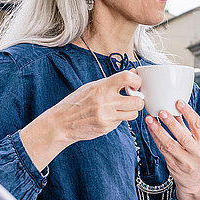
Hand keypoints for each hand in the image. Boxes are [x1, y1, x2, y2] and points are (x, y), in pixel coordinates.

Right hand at [20, 70, 143, 170]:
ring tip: (122, 108)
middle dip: (138, 100)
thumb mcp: (92, 86)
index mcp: (102, 87)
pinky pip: (122, 122)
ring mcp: (107, 116)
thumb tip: (133, 72)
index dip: (136, 80)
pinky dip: (120, 119)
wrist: (61, 123)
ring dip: (131, 111)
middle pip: (137, 101)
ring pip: (134, 114)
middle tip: (133, 99)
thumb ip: (113, 81)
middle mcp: (105, 101)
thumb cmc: (77, 102)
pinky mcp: (106, 127)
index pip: (127, 78)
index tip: (135, 84)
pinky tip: (110, 116)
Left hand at [145, 100, 199, 199]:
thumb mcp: (199, 141)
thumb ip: (188, 126)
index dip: (188, 113)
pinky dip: (155, 138)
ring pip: (169, 144)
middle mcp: (197, 152)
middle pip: (183, 137)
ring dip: (158, 131)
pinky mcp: (173, 165)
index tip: (179, 102)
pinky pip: (162, 150)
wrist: (195, 182)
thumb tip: (176, 108)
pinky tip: (150, 129)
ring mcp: (185, 161)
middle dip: (171, 123)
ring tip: (150, 119)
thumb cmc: (197, 156)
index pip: (198, 125)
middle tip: (162, 112)